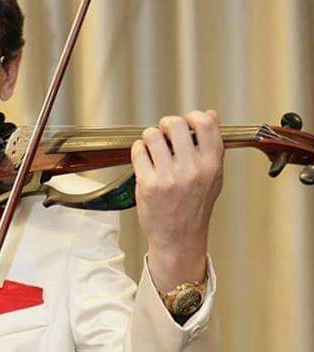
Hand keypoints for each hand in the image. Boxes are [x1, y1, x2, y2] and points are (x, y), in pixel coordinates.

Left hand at [131, 109, 223, 289]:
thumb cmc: (195, 206)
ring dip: (150, 137)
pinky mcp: (148, 184)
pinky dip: (138, 150)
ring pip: (152, 135)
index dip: (192, 117)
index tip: (186, 123)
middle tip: (164, 134)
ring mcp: (169, 177)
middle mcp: (192, 170)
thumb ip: (212, 146)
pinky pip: (138, 151)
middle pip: (175, 124)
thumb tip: (211, 114)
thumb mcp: (213, 176)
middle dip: (166, 125)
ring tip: (152, 147)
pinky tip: (144, 158)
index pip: (205, 123)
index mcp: (211, 165)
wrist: (178, 238)